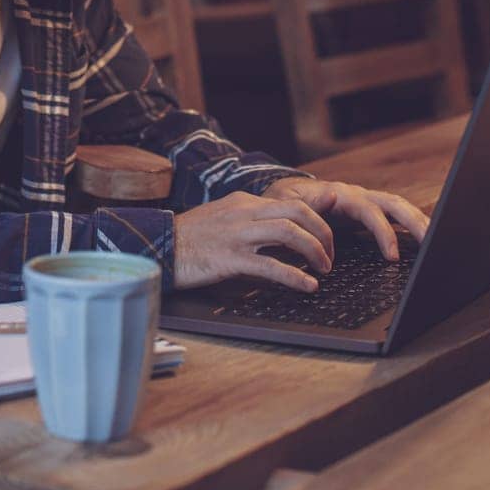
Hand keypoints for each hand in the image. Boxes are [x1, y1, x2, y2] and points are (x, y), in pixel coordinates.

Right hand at [173, 188, 337, 291]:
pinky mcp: (229, 258)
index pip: (290, 203)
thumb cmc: (190, 237)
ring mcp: (237, 234)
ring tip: (324, 269)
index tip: (327, 237)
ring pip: (289, 233)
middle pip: (297, 212)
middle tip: (330, 255)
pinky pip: (271, 265)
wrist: (159, 245)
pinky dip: (295, 277)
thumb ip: (250, 220)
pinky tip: (308, 286)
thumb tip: (280, 232)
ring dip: (314, 251)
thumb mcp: (222, 218)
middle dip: (322, 233)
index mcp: (243, 202)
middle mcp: (243, 213)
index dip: (316, 219)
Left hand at [260, 176, 428, 260]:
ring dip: (420, 223)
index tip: (392, 257)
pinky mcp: (370, 215)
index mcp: (342, 194)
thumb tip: (331, 198)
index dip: (383, 232)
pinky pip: (396, 218)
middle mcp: (359, 196)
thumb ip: (308, 204)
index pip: (370, 210)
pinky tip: (426, 242)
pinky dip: (412, 227)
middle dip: (415, 222)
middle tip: (432, 246)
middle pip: (394, 204)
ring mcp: (366, 204)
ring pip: (400, 208)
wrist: (285, 197)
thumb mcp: (289, 204)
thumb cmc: (287, 203)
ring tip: (437, 244)